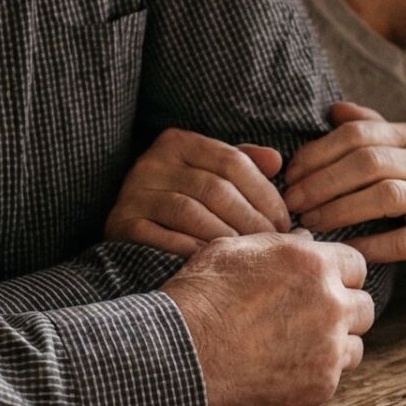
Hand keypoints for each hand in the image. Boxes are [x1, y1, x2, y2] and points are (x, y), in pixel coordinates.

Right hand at [105, 127, 291, 256]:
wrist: (129, 229)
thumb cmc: (183, 200)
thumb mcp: (211, 174)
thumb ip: (243, 164)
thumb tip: (276, 162)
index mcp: (179, 142)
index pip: (233, 162)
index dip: (265, 193)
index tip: (285, 222)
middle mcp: (152, 162)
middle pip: (215, 188)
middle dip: (250, 219)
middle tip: (272, 245)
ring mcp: (133, 192)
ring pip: (191, 212)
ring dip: (225, 237)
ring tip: (248, 256)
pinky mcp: (120, 223)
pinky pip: (161, 237)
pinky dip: (190, 250)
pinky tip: (212, 263)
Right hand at [162, 231, 373, 405]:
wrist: (177, 356)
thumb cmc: (199, 299)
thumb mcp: (234, 251)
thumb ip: (281, 244)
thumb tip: (307, 239)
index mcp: (314, 264)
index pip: (356, 265)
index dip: (339, 276)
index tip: (322, 287)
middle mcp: (331, 304)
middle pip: (363, 307)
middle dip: (343, 312)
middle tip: (311, 321)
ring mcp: (329, 349)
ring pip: (354, 345)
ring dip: (333, 346)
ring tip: (295, 349)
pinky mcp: (319, 387)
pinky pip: (334, 379)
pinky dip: (315, 377)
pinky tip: (283, 373)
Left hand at [283, 102, 405, 277]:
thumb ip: (372, 128)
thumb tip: (332, 109)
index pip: (358, 134)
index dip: (318, 152)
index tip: (290, 173)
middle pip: (367, 162)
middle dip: (322, 181)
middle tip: (292, 201)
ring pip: (385, 196)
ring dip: (340, 209)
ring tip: (312, 221)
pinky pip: (404, 241)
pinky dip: (371, 244)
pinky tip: (346, 248)